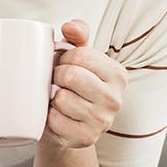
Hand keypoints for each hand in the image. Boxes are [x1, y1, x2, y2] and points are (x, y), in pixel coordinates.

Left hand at [44, 19, 126, 150]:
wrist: (68, 124)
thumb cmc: (73, 85)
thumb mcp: (78, 56)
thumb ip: (78, 34)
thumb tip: (68, 27)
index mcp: (118, 74)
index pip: (79, 55)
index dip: (62, 57)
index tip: (62, 64)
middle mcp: (115, 99)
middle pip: (71, 76)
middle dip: (55, 76)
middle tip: (55, 81)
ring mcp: (102, 121)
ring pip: (62, 99)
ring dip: (51, 97)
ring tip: (56, 98)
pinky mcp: (86, 138)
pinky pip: (55, 121)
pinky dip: (48, 117)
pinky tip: (55, 115)